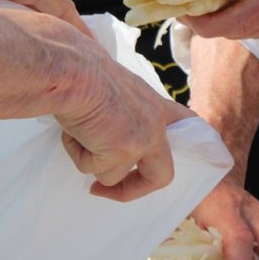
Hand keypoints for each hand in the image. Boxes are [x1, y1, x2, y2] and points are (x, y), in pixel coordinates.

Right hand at [53, 34, 195, 201]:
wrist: (73, 70)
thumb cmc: (83, 71)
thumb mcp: (114, 86)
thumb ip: (123, 110)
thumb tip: (104, 126)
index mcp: (154, 104)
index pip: (185, 123)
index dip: (184, 143)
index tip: (171, 154)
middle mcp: (155, 124)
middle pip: (162, 175)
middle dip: (134, 189)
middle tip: (107, 188)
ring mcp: (141, 141)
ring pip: (113, 175)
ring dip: (89, 159)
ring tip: (77, 131)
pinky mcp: (121, 153)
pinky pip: (92, 169)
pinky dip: (78, 154)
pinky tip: (74, 130)